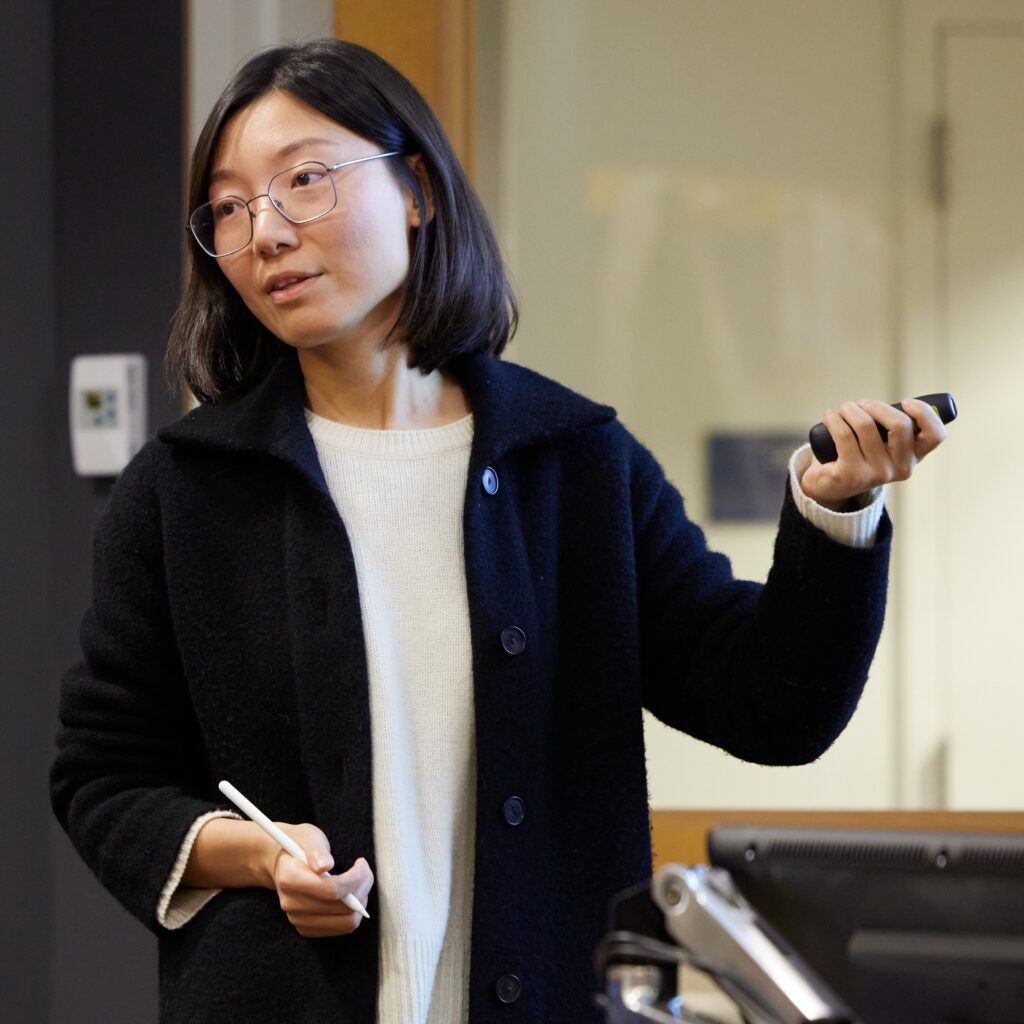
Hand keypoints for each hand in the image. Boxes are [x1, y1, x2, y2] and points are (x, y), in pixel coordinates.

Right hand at [267, 823, 373, 937]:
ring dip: (360, 903)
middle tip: (364, 872)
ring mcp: (298, 920)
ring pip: (345, 923)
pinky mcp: (307, 928)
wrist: (284, 863)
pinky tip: (349, 896)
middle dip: (361, 889)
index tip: (361, 864)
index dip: (354, 878)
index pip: (330, 890)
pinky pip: (340, 929)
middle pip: (341, 909)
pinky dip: (351, 913)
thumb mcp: (309, 838)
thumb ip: (317, 851)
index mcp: (289, 879)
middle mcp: (291, 904)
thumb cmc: (300, 846)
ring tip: (358, 884)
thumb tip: (325, 866)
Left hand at [800, 398, 946, 511]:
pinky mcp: (852, 475)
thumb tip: (905, 404)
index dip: (923, 413)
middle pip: (900, 424)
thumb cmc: (858, 455)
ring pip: (866, 425)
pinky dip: (834, 419)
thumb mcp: (883, 444)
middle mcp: (901, 469)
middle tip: (859, 405)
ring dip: (849, 409)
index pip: (935, 435)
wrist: (829, 486)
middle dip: (876, 406)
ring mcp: (877, 474)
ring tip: (841, 410)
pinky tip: (829, 416)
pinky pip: (844, 435)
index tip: (905, 402)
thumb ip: (895, 427)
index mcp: (914, 458)